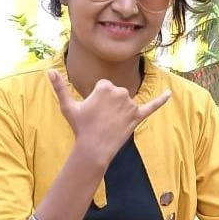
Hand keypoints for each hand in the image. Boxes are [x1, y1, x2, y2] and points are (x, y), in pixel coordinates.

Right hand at [48, 70, 170, 164]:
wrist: (94, 149)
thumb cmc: (80, 127)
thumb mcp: (68, 106)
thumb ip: (60, 87)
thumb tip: (48, 70)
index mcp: (105, 86)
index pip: (103, 87)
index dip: (97, 100)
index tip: (92, 112)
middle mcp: (120, 92)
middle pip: (115, 93)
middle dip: (108, 105)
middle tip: (100, 120)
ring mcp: (130, 105)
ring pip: (125, 102)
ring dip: (119, 111)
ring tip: (109, 124)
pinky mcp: (138, 117)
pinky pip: (152, 106)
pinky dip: (161, 100)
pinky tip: (170, 94)